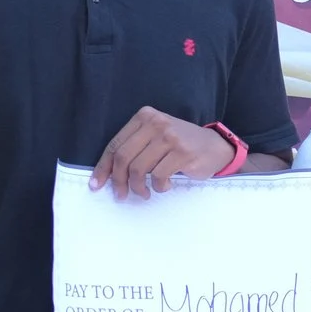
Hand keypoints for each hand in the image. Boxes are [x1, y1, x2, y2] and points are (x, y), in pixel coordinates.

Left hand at [91, 106, 234, 198]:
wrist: (214, 147)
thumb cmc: (179, 146)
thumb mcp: (154, 138)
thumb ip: (134, 150)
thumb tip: (107, 175)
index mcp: (144, 117)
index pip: (115, 144)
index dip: (103, 167)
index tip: (96, 185)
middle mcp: (156, 123)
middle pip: (123, 157)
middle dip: (119, 181)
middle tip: (121, 195)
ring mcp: (170, 137)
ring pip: (139, 169)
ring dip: (139, 187)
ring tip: (145, 192)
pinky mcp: (182, 152)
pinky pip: (159, 176)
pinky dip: (159, 187)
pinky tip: (165, 185)